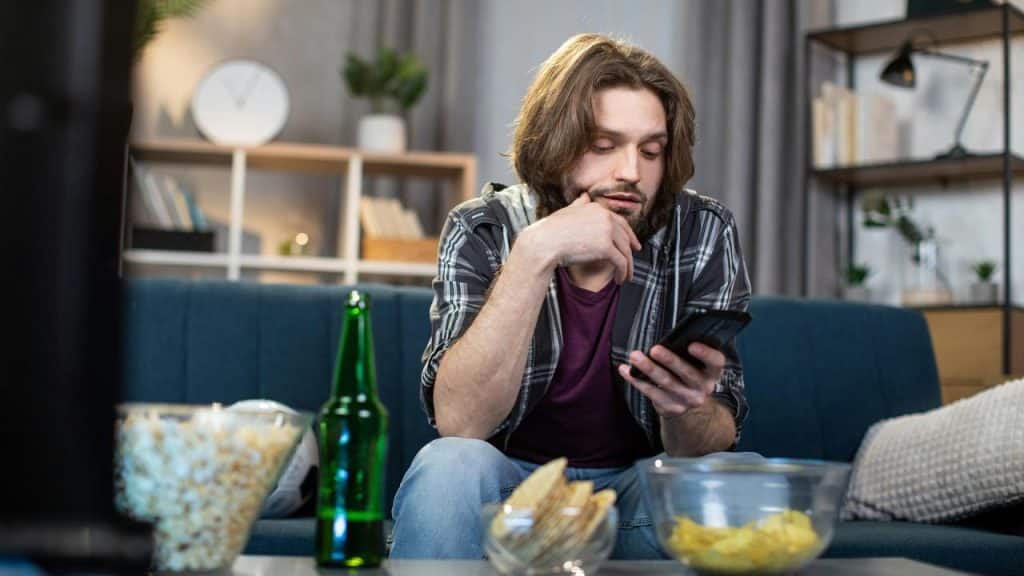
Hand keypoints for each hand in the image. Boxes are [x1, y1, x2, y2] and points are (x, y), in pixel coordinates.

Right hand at [521, 193, 640, 283]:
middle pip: (625, 237)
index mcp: (597, 208)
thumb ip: (579, 204)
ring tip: (626, 276)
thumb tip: (584, 196)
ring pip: (625, 251)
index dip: (629, 234)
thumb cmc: (550, 230)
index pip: (620, 222)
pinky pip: (621, 262)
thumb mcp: (567, 211)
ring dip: (628, 266)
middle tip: (633, 260)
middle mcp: (605, 217)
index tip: (633, 244)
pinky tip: (620, 279)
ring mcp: (607, 231)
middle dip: (631, 250)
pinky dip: (623, 272)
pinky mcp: (606, 247)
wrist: (544, 242)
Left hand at [617, 343, 725, 418]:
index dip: (705, 353)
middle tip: (655, 349)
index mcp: (711, 372)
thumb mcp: (696, 364)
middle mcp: (703, 387)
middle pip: (687, 373)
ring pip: (666, 382)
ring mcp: (687, 399)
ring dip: (649, 368)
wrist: (688, 404)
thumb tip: (669, 335)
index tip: (691, 345)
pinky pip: (651, 393)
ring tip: (635, 357)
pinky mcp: (671, 407)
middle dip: (670, 360)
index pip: (715, 362)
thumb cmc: (689, 374)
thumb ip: (688, 352)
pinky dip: (636, 380)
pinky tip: (626, 370)